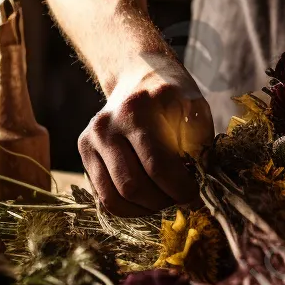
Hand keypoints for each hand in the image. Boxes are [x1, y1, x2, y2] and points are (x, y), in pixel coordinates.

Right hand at [78, 53, 213, 217]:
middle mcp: (107, 125)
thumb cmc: (173, 96)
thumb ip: (200, 144)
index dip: (180, 190)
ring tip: (164, 198)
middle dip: (162, 201)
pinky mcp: (84, 150)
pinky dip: (128, 206)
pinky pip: (103, 196)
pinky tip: (146, 196)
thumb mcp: (195, 108)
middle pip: (132, 187)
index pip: (157, 166)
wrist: (139, 75)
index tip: (195, 196)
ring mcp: (91, 138)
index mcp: (138, 111)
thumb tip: (200, 183)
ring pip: (114, 198)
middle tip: (180, 198)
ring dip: (144, 209)